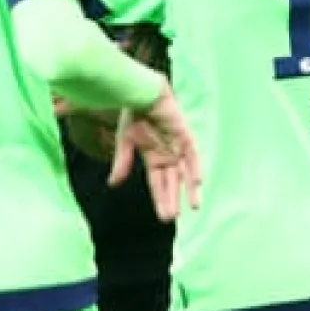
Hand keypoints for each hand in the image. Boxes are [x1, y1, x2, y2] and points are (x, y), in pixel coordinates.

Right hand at [109, 79, 201, 221]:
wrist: (141, 92)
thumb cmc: (134, 114)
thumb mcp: (125, 141)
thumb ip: (122, 163)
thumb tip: (112, 184)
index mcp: (154, 158)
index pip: (157, 183)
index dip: (160, 199)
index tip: (163, 217)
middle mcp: (168, 155)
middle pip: (172, 182)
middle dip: (173, 199)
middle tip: (172, 218)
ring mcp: (178, 146)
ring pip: (186, 172)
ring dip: (190, 189)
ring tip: (194, 206)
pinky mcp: (185, 136)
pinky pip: (193, 155)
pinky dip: (195, 167)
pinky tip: (197, 182)